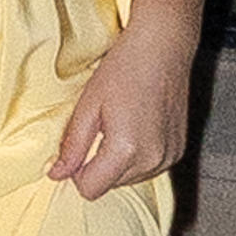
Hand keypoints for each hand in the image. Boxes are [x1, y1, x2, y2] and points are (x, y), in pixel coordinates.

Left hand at [47, 18, 193, 200]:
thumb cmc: (125, 68)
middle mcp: (153, 159)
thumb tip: (56, 174)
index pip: (91, 189)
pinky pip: (147, 168)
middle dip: (97, 164)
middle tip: (101, 126)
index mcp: (127, 150)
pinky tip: (136, 127)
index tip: (77, 147)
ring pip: (128, 179)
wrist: (163, 46)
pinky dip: (137, 156)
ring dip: (117, 162)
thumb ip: (72, 146)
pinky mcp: (179, 151)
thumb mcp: (87, 106)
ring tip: (121, 124)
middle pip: (109, 185)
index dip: (76, 171)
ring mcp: (169, 156)